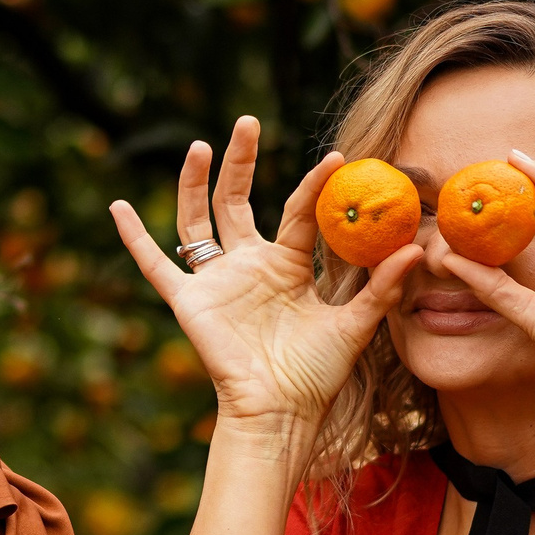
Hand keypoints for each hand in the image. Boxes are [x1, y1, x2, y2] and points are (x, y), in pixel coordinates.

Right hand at [110, 117, 420, 457]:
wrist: (279, 413)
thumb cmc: (315, 377)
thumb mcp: (354, 327)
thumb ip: (382, 289)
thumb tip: (418, 250)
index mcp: (286, 267)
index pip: (298, 213)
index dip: (315, 186)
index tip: (336, 158)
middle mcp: (247, 266)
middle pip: (236, 201)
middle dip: (240, 161)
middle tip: (247, 121)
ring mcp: (216, 281)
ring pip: (198, 220)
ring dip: (194, 183)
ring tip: (199, 145)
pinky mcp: (189, 301)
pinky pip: (154, 266)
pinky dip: (134, 238)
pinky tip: (117, 207)